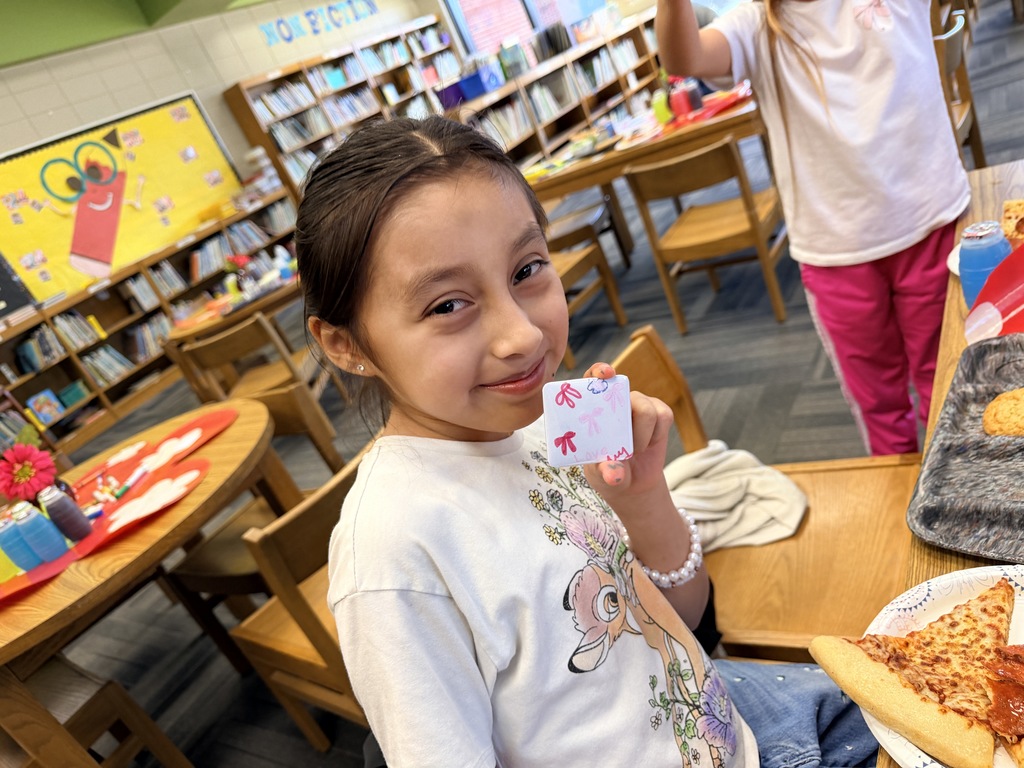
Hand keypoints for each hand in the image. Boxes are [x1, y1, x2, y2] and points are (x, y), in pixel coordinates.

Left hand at [580, 361, 674, 507]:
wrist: (631, 482)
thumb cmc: (606, 470)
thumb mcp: (600, 474)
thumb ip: (606, 472)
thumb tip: (614, 475)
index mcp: (594, 407)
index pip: (593, 378)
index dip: (599, 371)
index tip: (606, 374)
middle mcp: (617, 400)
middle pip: (623, 390)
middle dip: (623, 404)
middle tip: (621, 431)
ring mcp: (640, 404)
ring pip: (646, 409)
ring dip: (640, 436)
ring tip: (633, 451)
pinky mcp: (660, 412)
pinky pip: (663, 416)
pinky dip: (656, 435)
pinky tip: (647, 445)